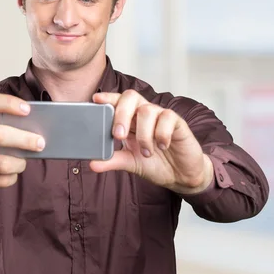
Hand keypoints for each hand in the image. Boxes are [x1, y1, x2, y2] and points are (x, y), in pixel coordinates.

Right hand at [0, 93, 44, 195]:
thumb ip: (1, 126)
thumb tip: (35, 133)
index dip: (8, 103)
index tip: (27, 109)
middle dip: (24, 139)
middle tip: (40, 143)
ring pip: (3, 163)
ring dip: (20, 163)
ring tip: (23, 162)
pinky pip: (0, 180)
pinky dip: (11, 177)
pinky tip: (10, 173)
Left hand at [89, 90, 213, 194]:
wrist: (181, 175)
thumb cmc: (156, 164)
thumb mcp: (130, 163)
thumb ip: (112, 160)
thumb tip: (92, 163)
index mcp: (130, 120)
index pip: (118, 102)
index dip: (108, 98)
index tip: (96, 100)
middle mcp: (144, 115)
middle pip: (131, 97)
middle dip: (121, 114)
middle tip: (118, 135)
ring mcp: (161, 117)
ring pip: (147, 110)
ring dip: (144, 134)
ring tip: (147, 152)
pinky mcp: (177, 122)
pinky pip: (167, 118)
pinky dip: (161, 134)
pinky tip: (162, 146)